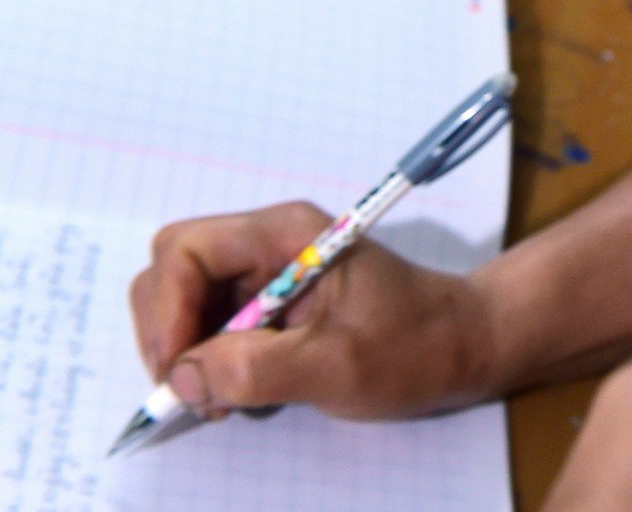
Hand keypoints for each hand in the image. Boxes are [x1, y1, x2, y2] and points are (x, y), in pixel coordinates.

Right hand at [128, 201, 499, 420]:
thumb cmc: (414, 346)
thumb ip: (255, 369)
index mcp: (284, 233)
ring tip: (223, 399)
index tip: (180, 368)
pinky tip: (241, 392)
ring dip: (188, 353)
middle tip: (196, 392)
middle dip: (169, 332)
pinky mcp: (269, 306)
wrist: (463, 346)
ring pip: (185, 303)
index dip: (168, 308)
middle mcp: (267, 243)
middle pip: (173, 272)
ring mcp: (266, 273)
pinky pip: (211, 327)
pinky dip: (211, 362)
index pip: (186, 250)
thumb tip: (183, 377)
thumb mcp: (336, 365)